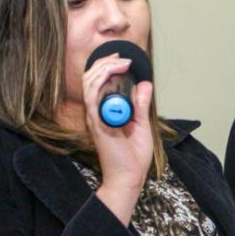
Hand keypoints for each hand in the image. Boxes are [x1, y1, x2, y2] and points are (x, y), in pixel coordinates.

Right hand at [84, 54, 153, 225]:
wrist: (129, 177)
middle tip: (122, 57)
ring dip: (104, 68)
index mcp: (104, 112)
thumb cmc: (132, 157)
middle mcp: (96, 112)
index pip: (98, 83)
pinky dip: (101, 81)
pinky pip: (92, 96)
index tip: (123, 59)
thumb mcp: (141, 124)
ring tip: (121, 62)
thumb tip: (144, 83)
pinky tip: (113, 73)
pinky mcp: (97, 122)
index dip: (107, 67)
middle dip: (105, 63)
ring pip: (89, 83)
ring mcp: (95, 117)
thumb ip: (140, 104)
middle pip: (91, 78)